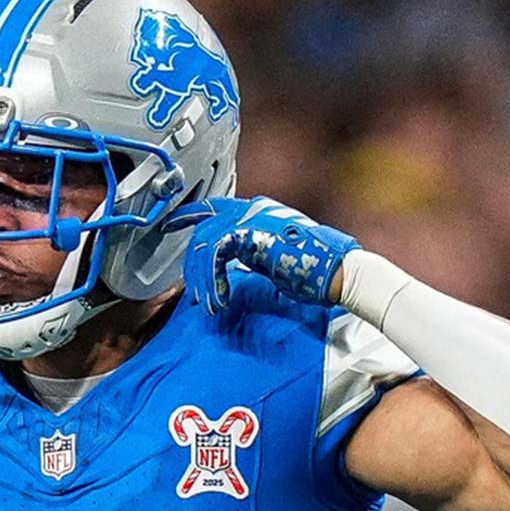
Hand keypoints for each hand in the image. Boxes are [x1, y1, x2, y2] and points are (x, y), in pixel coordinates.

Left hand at [161, 196, 359, 313]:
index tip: (170, 226)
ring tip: (208, 302)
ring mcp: (253, 218)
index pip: (215, 208)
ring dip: (202, 278)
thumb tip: (232, 260)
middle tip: (193, 290)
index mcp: (259, 211)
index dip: (189, 215)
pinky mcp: (252, 234)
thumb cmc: (315, 269)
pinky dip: (213, 280)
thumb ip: (251, 251)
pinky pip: (216, 255)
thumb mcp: (274, 256)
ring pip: (206, 243)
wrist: (339, 271)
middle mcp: (253, 209)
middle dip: (192, 262)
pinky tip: (219, 298)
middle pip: (204, 227)